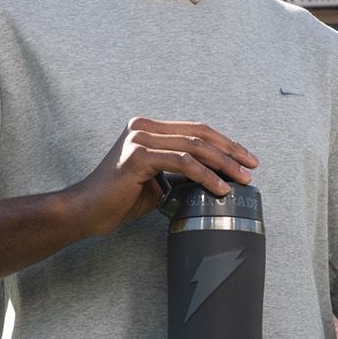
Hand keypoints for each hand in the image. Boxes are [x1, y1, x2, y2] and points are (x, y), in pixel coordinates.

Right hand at [62, 116, 257, 239]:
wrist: (86, 211)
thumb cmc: (119, 199)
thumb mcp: (156, 179)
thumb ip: (179, 170)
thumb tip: (215, 175)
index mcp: (147, 128)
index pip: (195, 129)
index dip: (224, 142)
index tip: (245, 158)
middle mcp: (142, 127)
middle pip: (199, 134)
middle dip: (230, 151)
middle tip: (251, 167)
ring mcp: (139, 139)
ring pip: (194, 147)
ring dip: (223, 164)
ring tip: (241, 180)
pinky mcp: (137, 156)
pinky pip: (181, 163)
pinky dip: (205, 175)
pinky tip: (219, 188)